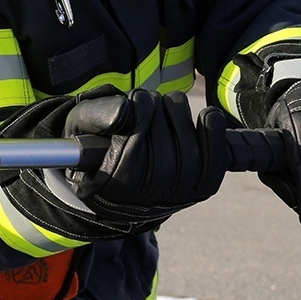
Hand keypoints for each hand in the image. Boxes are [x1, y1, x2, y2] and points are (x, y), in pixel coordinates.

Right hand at [63, 89, 229, 221]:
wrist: (130, 169)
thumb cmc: (103, 139)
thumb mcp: (85, 124)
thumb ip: (98, 114)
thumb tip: (128, 110)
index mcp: (112, 189)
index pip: (132, 154)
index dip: (139, 115)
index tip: (136, 99)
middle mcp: (146, 200)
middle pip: (162, 151)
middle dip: (158, 112)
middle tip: (149, 101)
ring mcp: (179, 196)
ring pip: (188, 151)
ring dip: (179, 115)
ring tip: (167, 106)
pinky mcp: (204, 187)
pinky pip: (216, 157)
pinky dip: (213, 130)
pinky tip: (202, 117)